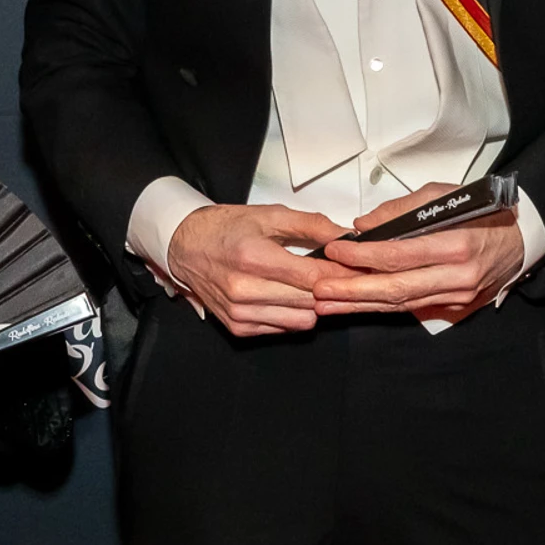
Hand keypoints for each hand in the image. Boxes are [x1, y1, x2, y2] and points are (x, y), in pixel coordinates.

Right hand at [164, 203, 344, 336]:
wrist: (186, 247)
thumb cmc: (227, 228)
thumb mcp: (270, 215)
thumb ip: (312, 225)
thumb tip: (345, 237)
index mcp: (254, 257)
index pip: (314, 275)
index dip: (342, 273)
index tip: (358, 268)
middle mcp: (245, 289)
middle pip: (311, 301)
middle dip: (331, 288)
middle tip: (340, 276)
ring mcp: (240, 312)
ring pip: (302, 320)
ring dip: (313, 304)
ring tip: (310, 286)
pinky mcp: (238, 327)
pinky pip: (283, 329)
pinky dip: (292, 314)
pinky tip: (288, 296)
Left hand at [313, 183, 524, 326]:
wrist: (520, 239)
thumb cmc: (482, 212)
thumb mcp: (444, 195)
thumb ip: (402, 210)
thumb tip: (364, 226)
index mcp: (457, 245)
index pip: (400, 255)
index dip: (364, 256)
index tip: (335, 252)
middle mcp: (458, 276)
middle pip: (396, 288)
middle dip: (353, 290)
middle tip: (320, 288)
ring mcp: (457, 296)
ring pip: (400, 304)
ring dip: (360, 304)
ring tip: (327, 303)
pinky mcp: (456, 308)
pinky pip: (412, 308)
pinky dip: (381, 306)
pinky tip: (356, 305)